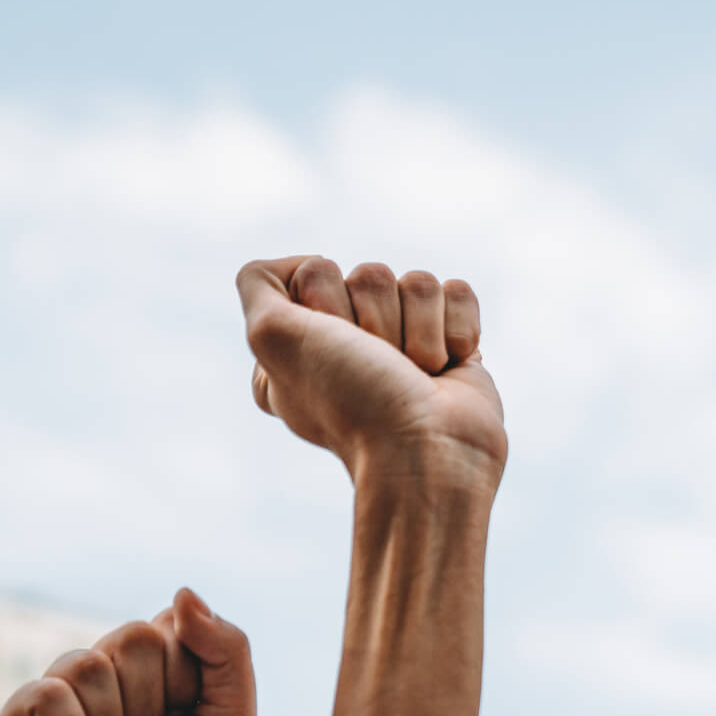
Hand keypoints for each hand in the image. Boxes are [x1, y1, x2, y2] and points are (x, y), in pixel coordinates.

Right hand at [0, 589, 255, 715]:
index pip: (174, 626)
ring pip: (90, 665)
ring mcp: (60, 699)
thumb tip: (183, 591)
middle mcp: (109, 679)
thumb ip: (227, 652)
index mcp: (161, 673)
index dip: (189, 682)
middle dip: (152, 705)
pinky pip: (46, 693)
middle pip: (134, 638)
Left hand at [236, 255, 505, 486]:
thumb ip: (258, 282)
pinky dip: (458, 331)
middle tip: (379, 368)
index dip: (328, 305)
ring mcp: (407, 341)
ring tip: (415, 377)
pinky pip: (458, 293)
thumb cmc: (352, 402)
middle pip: (371, 273)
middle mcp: (354, 340)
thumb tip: (308, 262)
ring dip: (420, 332)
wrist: (426, 453)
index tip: (332, 352)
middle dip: (378, 319)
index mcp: (306, 340)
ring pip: (420, 283)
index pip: (316, 271)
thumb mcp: (272, 337)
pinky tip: (447, 369)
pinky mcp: (453, 342)